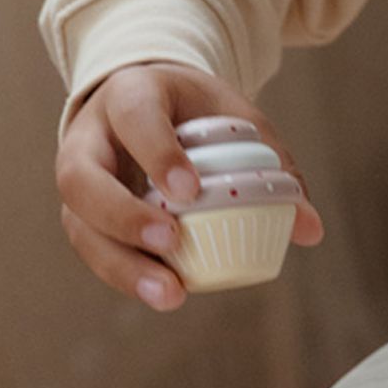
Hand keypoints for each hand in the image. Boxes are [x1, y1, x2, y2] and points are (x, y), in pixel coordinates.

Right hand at [56, 63, 323, 309]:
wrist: (146, 101)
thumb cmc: (195, 110)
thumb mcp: (237, 118)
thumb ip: (274, 164)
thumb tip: (309, 229)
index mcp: (131, 94)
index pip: (134, 118)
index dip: (157, 153)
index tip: (190, 191)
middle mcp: (89, 137)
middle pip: (80, 179)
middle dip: (122, 215)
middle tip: (170, 242)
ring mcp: (78, 179)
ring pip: (78, 224)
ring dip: (121, 264)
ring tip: (170, 292)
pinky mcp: (80, 214)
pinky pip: (92, 248)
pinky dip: (126, 273)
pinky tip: (165, 292)